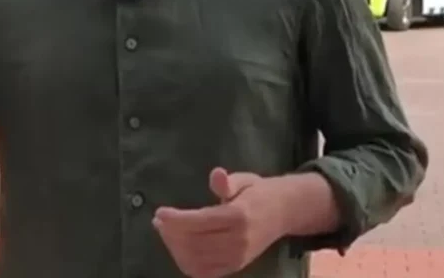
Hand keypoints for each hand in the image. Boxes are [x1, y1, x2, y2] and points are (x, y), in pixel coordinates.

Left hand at [153, 168, 286, 277]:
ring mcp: (237, 258)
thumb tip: (216, 175)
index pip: (200, 222)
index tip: (160, 213)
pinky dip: (187, 263)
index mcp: (239, 216)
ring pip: (197, 261)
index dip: (176, 220)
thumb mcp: (245, 180)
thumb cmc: (259, 192)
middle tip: (159, 220)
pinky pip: (205, 272)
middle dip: (171, 234)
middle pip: (195, 243)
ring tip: (166, 232)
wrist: (284, 213)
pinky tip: (178, 248)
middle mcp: (238, 241)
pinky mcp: (235, 267)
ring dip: (175, 248)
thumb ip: (228, 181)